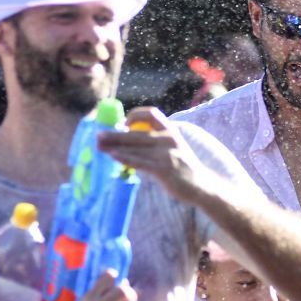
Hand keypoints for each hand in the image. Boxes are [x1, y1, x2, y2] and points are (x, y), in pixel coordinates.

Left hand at [96, 107, 212, 204]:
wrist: (202, 186)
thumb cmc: (183, 167)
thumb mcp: (173, 148)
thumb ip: (156, 141)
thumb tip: (129, 138)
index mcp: (171, 131)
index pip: (151, 114)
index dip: (134, 115)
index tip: (123, 123)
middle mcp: (169, 139)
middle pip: (137, 132)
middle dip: (115, 134)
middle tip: (98, 136)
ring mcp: (167, 154)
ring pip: (136, 147)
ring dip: (114, 146)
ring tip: (99, 146)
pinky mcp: (164, 169)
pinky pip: (141, 162)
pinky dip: (125, 158)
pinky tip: (114, 156)